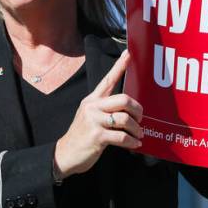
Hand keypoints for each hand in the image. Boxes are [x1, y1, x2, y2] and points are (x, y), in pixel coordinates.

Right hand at [54, 50, 142, 177]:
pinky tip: (134, 144)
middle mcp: (92, 107)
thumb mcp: (90, 117)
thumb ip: (105, 110)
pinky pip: (121, 136)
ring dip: (136, 128)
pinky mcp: (97, 136)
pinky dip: (131, 141)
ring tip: (138, 134)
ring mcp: (94, 121)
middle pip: (124, 99)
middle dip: (138, 110)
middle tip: (141, 119)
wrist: (66, 154)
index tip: (129, 54)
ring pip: (125, 118)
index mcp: (92, 100)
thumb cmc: (83, 135)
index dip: (119, 66)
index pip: (107, 80)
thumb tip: (128, 110)